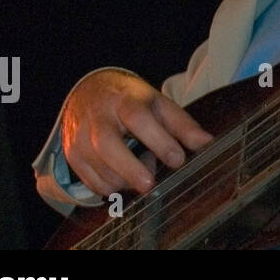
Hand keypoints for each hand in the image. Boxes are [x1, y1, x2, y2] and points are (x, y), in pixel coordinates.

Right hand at [60, 69, 212, 195]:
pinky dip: (110, 187)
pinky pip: (90, 180)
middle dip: (130, 168)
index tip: (178, 159)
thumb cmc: (131, 101)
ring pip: (98, 166)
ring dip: (123, 180)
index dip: (159, 139)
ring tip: (143, 176)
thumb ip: (182, 124)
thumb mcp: (158, 104)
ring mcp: (81, 137)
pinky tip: (125, 180)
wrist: (89, 93)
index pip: (139, 118)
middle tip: (150, 185)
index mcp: (125, 100)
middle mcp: (99, 117)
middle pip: (108, 144)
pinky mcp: (72, 155)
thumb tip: (206, 143)